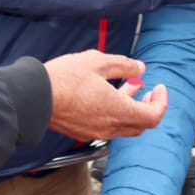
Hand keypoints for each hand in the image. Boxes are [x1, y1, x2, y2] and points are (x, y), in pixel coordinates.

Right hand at [43, 52, 166, 140]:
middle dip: (147, 105)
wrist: (34, 97)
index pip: (153, 117)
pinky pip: (107, 127)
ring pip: (123, 126)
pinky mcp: (82, 132)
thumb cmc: (64, 79)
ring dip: (130, 107)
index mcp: (119, 111)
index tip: (158, 87)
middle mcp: (110, 127)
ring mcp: (95, 132)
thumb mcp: (99, 62)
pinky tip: (107, 95)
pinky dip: (115, 112)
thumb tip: (140, 68)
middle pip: (140, 125)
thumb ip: (124, 65)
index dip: (161, 102)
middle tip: (147, 89)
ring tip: (129, 86)